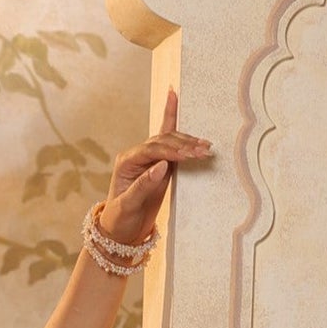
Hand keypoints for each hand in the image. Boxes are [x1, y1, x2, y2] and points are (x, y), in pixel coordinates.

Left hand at [97, 87, 212, 248]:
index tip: (188, 156)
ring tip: (206, 146)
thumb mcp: (128, 206)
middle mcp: (136, 156)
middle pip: (162, 142)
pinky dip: (175, 123)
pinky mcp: (159, 164)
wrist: (120, 231)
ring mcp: (148, 158)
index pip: (151, 150)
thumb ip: (143, 186)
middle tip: (203, 151)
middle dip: (184, 145)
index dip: (170, 151)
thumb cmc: (121, 219)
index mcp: (126, 163)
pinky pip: (169, 141)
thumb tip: (162, 166)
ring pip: (169, 140)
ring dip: (187, 142)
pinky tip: (173, 96)